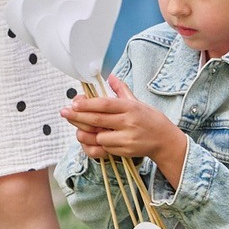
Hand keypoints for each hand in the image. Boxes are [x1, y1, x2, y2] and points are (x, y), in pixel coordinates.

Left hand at [60, 77, 187, 174]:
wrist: (164, 140)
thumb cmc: (149, 119)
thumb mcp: (137, 101)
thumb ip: (121, 90)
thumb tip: (110, 77)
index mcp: (130, 107)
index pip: (105, 104)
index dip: (87, 104)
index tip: (74, 103)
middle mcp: (129, 122)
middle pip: (98, 120)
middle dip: (77, 117)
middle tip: (64, 112)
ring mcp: (127, 138)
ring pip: (99, 136)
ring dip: (86, 133)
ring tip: (78, 129)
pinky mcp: (126, 151)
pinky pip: (105, 148)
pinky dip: (97, 143)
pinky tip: (93, 138)